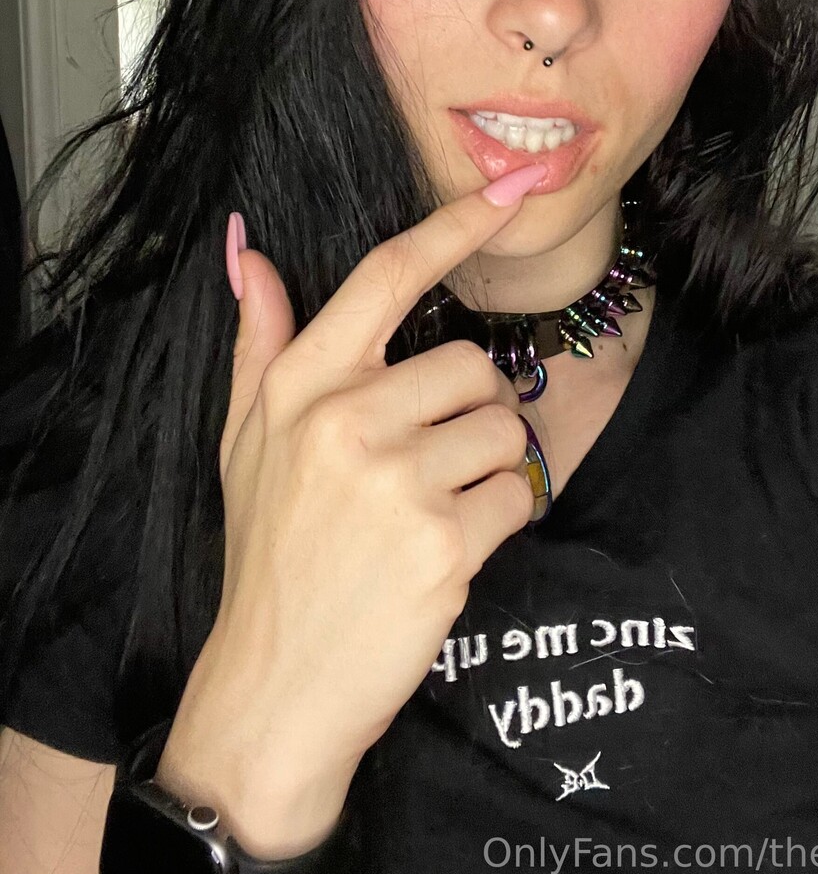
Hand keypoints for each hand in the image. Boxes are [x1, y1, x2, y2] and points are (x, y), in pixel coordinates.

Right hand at [157, 169, 543, 856]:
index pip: (388, 275)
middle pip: (470, 364)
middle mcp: (347, 418)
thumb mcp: (243, 440)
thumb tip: (247, 249)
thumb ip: (259, 341)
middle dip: (473, 410)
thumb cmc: (269, 554)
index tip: (513, 187)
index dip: (456, 223)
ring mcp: (396, 480)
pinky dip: (503, 520)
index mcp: (303, 383)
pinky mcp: (443, 541)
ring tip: (438, 508)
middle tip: (438, 459)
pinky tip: (452, 549)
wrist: (275, 686)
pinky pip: (518, 495)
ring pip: (504, 430)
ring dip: (491, 468)